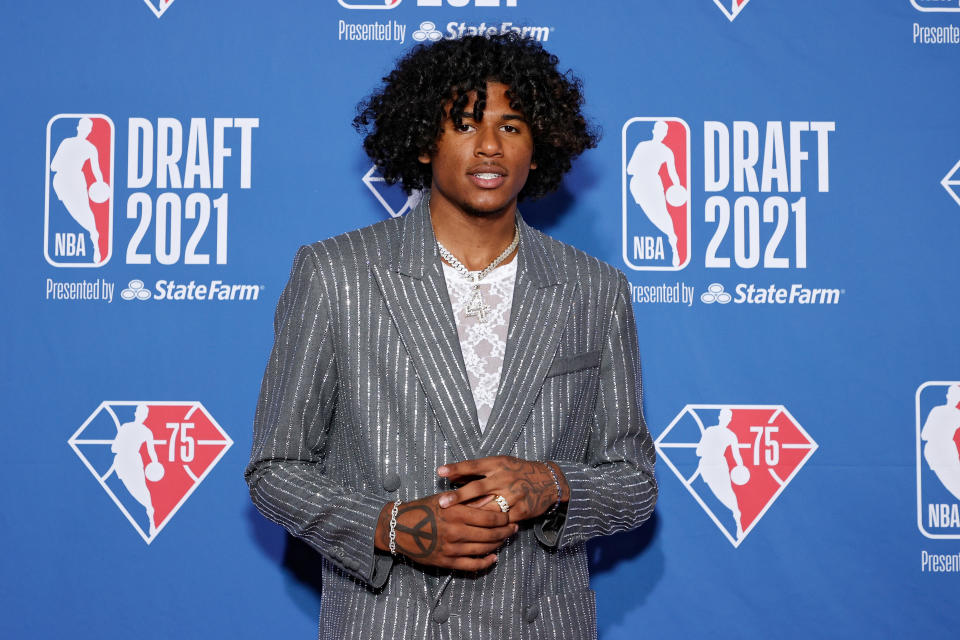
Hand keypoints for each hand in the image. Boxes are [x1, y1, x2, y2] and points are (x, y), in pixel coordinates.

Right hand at [375, 494, 516, 570]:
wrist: (399, 528)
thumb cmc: (423, 509)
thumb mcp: (445, 500)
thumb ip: (468, 500)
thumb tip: (493, 499)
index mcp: (456, 512)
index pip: (489, 517)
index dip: (504, 518)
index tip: (510, 516)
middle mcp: (455, 531)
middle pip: (490, 534)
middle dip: (505, 532)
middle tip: (513, 528)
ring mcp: (451, 548)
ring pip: (484, 549)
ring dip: (498, 545)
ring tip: (505, 539)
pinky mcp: (447, 562)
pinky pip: (472, 565)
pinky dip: (485, 563)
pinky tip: (493, 558)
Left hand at [436, 456, 568, 522]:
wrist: (548, 480)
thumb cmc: (517, 472)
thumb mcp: (499, 465)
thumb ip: (477, 472)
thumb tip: (451, 477)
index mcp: (498, 464)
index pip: (474, 465)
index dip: (457, 468)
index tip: (440, 472)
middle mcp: (505, 478)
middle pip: (479, 487)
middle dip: (459, 496)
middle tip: (442, 503)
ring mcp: (515, 494)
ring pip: (490, 508)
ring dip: (473, 516)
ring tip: (456, 523)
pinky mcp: (523, 509)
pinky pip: (504, 521)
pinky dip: (492, 528)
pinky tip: (478, 533)